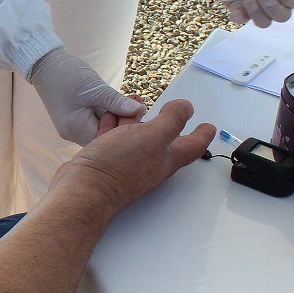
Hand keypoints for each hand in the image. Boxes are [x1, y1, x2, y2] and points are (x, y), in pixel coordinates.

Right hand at [28, 49, 144, 144]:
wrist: (44, 64)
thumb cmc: (65, 74)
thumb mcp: (94, 87)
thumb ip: (116, 102)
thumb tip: (139, 111)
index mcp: (76, 129)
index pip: (107, 139)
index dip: (125, 128)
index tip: (140, 111)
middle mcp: (73, 133)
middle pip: (105, 136)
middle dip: (123, 121)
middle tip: (137, 102)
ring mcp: (73, 128)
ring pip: (102, 128)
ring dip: (116, 116)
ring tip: (128, 99)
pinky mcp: (75, 121)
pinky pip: (96, 122)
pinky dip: (108, 113)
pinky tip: (115, 102)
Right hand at [50, 99, 214, 212]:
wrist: (84, 186)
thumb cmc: (118, 166)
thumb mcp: (153, 135)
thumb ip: (173, 120)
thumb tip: (186, 109)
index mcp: (167, 158)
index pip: (193, 145)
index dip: (203, 134)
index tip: (209, 127)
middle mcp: (149, 161)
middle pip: (165, 139)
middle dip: (169, 122)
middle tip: (174, 111)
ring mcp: (128, 161)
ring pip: (137, 135)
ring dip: (138, 120)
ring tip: (136, 106)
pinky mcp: (107, 159)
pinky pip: (114, 137)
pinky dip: (115, 124)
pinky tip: (110, 117)